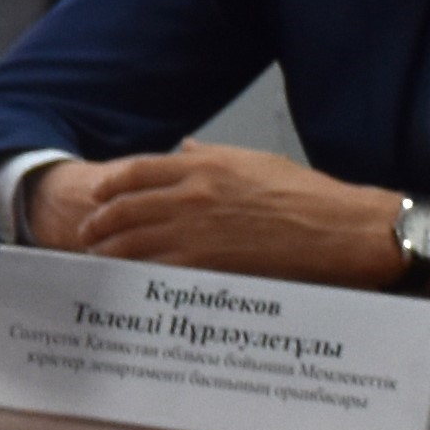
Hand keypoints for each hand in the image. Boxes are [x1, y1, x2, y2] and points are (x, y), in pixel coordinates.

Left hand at [36, 142, 422, 288]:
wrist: (340, 228)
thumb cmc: (307, 195)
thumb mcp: (255, 161)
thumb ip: (212, 155)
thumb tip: (184, 147)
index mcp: (204, 166)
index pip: (138, 172)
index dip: (112, 186)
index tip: (98, 196)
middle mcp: (193, 194)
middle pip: (128, 208)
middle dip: (102, 222)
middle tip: (89, 233)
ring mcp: (199, 230)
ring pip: (136, 240)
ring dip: (111, 250)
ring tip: (99, 258)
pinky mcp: (211, 262)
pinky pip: (161, 269)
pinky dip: (140, 274)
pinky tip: (130, 281)